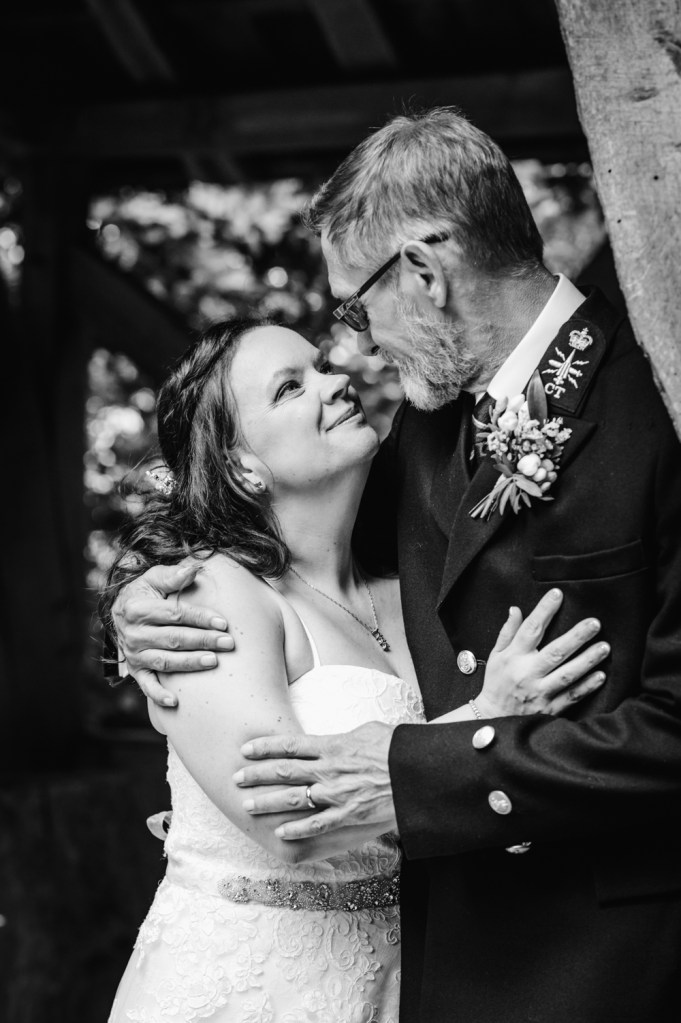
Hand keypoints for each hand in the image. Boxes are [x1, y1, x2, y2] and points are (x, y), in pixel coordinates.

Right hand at [113, 561, 234, 706]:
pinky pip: (146, 685)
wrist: (120, 610)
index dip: (200, 618)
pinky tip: (175, 702)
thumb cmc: (146, 591)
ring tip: (214, 661)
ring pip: (165, 661)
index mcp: (138, 608)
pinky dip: (158, 695)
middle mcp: (133, 633)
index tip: (223, 622)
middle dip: (203, 640)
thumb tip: (193, 569)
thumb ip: (173, 575)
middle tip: (228, 643)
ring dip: (190, 663)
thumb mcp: (155, 578)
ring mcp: (133, 654)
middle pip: (173, 638)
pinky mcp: (135, 669)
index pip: (175, 614)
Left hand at [234, 722, 396, 839]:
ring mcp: (337, 793)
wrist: (418, 772)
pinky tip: (280, 831)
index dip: (265, 747)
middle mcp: (329, 769)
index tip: (245, 749)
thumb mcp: (369, 730)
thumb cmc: (398, 747)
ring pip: (293, 798)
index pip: (290, 744)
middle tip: (236, 778)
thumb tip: (338, 737)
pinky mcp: (348, 814)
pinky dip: (297, 828)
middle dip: (257, 775)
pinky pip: (317, 824)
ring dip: (268, 802)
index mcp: (333, 745)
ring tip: (247, 806)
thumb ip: (347, 736)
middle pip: (284, 771)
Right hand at [475, 588, 608, 716]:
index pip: (530, 629)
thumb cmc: (496, 683)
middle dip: (576, 637)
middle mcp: (528, 673)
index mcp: (514, 657)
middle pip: (555, 652)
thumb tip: (516, 609)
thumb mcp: (496, 655)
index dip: (544, 610)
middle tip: (594, 623)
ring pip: (567, 674)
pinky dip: (587, 687)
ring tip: (605, 647)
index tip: (557, 594)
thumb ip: (507, 632)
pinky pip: (571, 696)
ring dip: (587, 660)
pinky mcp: (550, 708)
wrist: (494, 718)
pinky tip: (601, 675)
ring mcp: (540, 692)